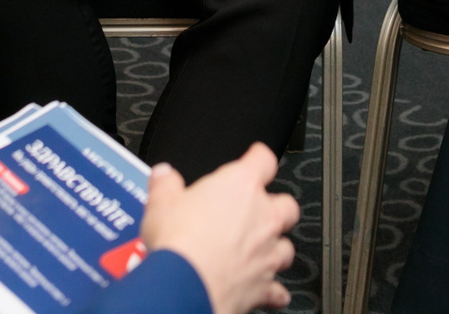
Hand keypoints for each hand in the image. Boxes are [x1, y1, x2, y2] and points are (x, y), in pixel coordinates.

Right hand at [141, 145, 298, 313]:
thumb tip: (163, 175)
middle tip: (259, 210)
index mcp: (241, 186)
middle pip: (287, 204)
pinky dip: (273, 290)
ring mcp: (267, 252)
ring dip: (276, 248)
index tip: (255, 158)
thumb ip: (165, 184)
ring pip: (287, 246)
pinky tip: (266, 291)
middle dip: (277, 207)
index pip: (263, 160)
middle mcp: (262, 216)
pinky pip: (278, 290)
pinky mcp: (265, 286)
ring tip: (259, 250)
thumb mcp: (161, 203)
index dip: (259, 157)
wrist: (187, 287)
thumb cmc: (180, 243)